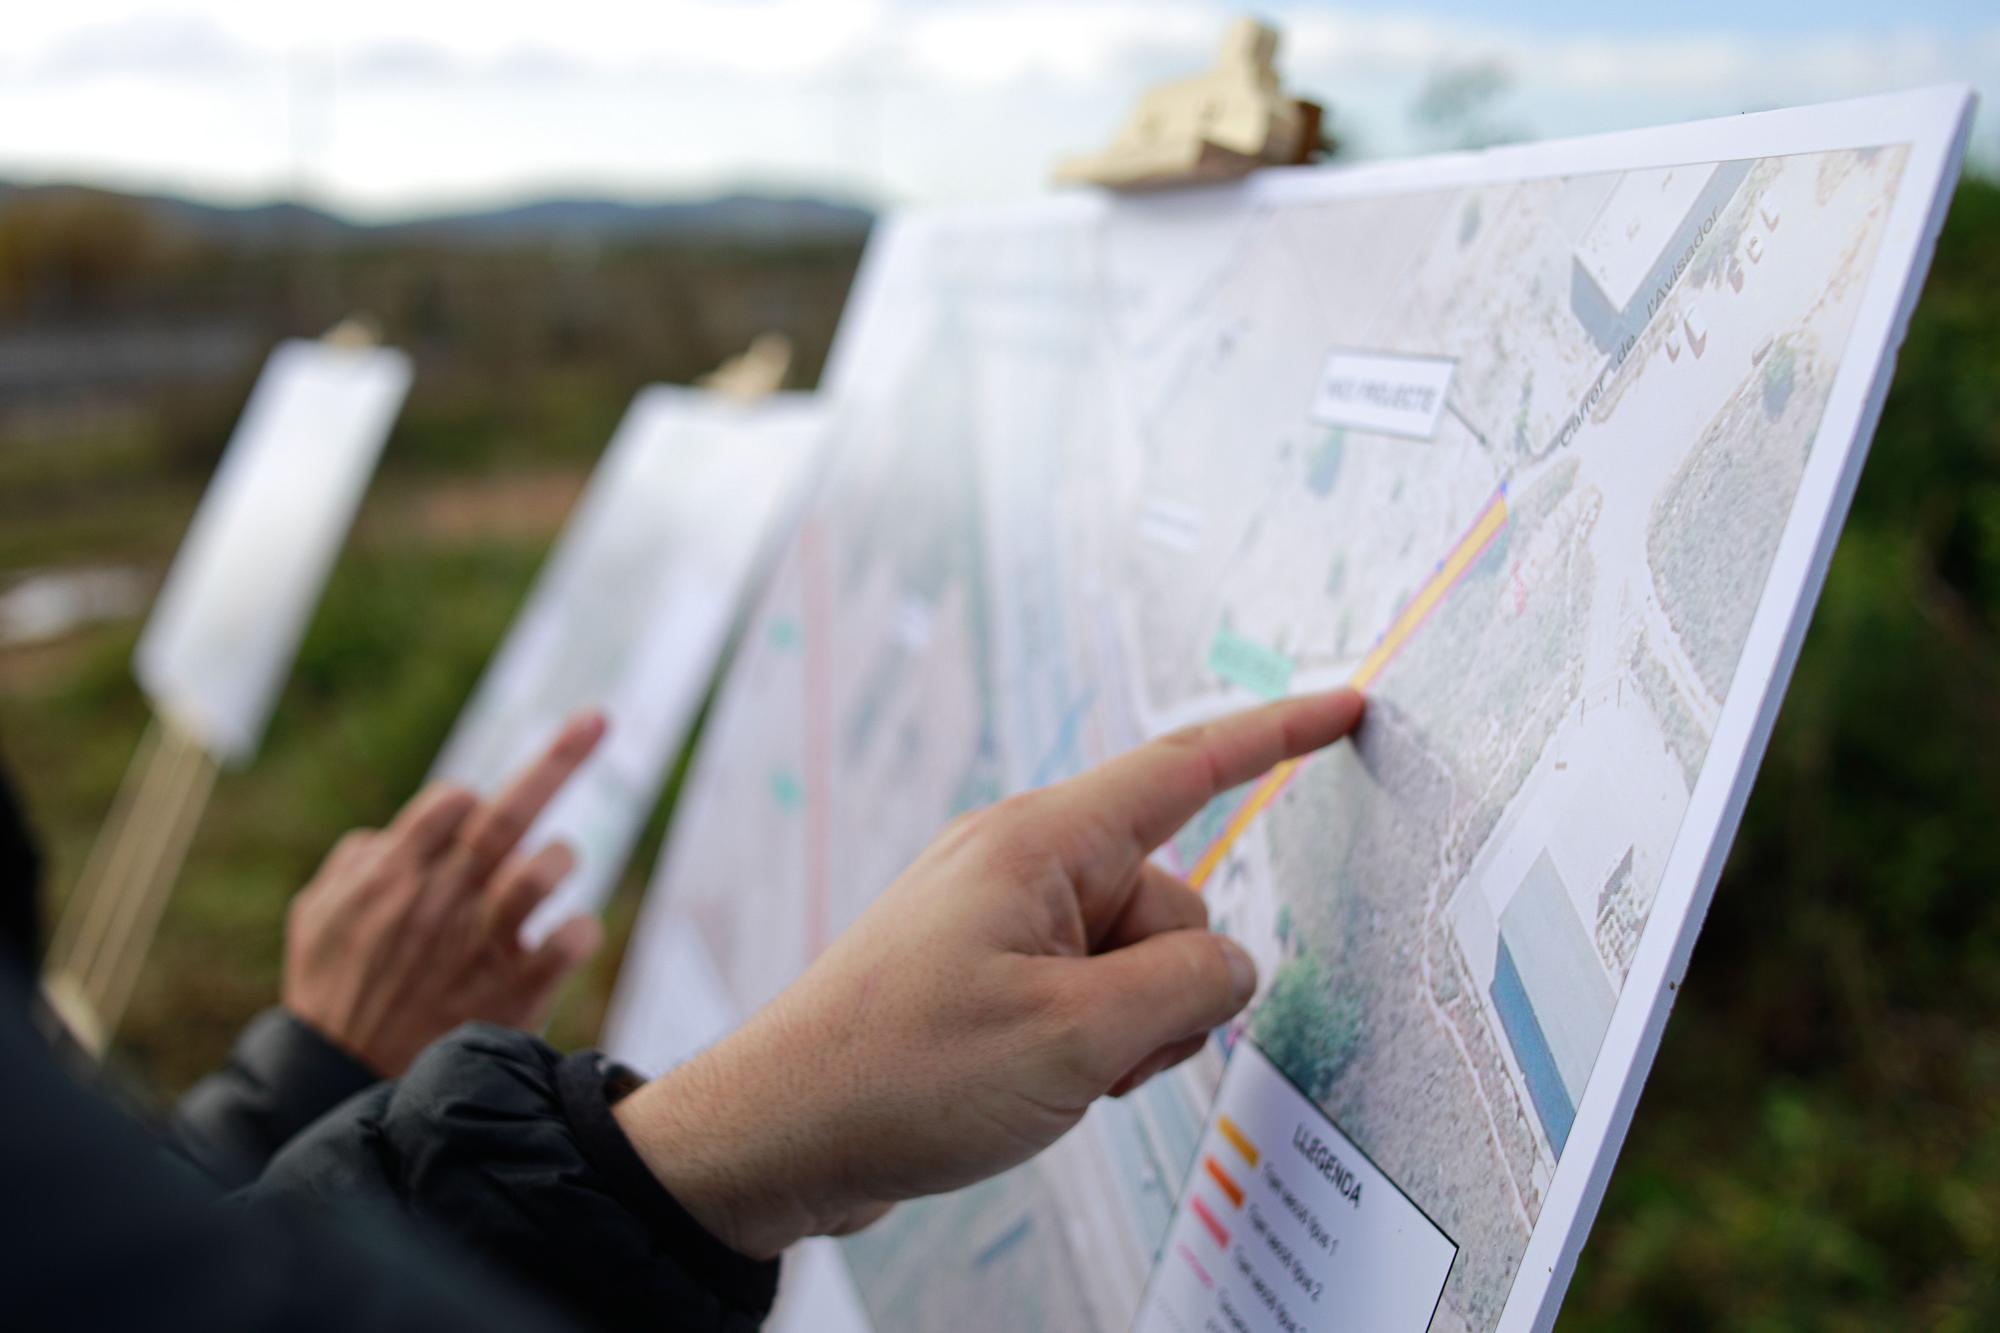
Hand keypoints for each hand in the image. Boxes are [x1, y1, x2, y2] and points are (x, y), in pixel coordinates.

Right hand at [282, 713, 608, 1076]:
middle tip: (599, 717)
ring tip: (553, 869)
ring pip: (545, 870)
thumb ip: (357, 861)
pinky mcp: (518, 989)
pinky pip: (573, 939)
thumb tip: (399, 828)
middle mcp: (444, 899)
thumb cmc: (335, 992)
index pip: (454, 799)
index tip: (466, 820)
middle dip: (560, 759)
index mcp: (394, 874)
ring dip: (559, 861)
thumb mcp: (318, 917)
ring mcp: (484, 943)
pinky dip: (580, 932)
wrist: (346, 1086)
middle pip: (509, 812)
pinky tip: (567, 940)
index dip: (467, 802)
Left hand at [613, 688, 1364, 1258]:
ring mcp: (1002, 917)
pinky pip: (1087, 992)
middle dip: (1165, 988)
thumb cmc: (901, 1076)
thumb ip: (1187, 988)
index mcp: (1040, 842)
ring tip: (1046, 1074)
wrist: (777, 1136)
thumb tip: (1234, 964)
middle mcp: (1023, 863)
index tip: (1345, 708)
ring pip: (1135, 959)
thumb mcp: (1074, 1039)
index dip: (1276, 736)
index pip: (1185, 768)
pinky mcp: (988, 970)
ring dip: (1124, 1029)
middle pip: (1171, 899)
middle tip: (1090, 1052)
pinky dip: (1088, 1041)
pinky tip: (1029, 1084)